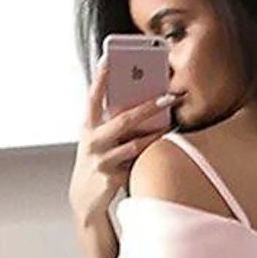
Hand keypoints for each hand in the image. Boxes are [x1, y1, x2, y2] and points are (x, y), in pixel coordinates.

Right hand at [68, 55, 177, 226]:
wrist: (85, 198)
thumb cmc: (97, 161)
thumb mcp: (97, 139)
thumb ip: (111, 123)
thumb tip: (141, 104)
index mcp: (88, 127)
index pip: (93, 97)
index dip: (100, 78)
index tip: (108, 59)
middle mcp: (92, 141)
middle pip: (123, 119)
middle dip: (148, 107)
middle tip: (167, 96)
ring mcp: (102, 160)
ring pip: (134, 143)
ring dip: (155, 133)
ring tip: (171, 123)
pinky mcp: (111, 177)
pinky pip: (137, 162)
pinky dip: (150, 154)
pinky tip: (162, 146)